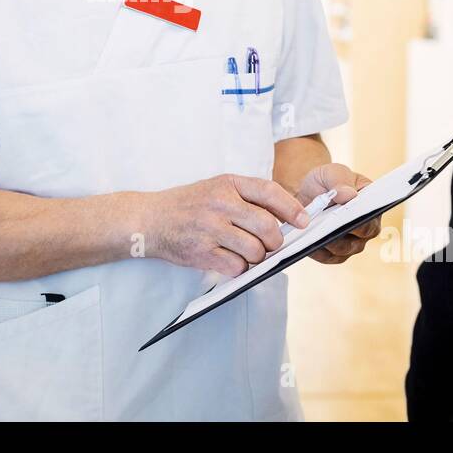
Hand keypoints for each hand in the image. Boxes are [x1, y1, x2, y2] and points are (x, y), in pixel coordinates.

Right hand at [145, 174, 311, 276]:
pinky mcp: (202, 252)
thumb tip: (285, 216)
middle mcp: (220, 203)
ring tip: (246, 252)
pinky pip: (237, 267)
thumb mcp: (217, 188)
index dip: (291, 208)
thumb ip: (247, 197)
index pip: (269, 192)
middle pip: (268, 227)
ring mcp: (211, 228)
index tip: (303, 220)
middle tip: (270, 244)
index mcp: (227, 183)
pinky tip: (229, 260)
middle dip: (275, 241)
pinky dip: (239, 268)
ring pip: (256, 251)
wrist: (149, 220)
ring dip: (257, 257)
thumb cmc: (188, 205)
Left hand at [296, 162, 377, 264]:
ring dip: (327, 242)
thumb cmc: (326, 182)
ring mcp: (350, 244)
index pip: (371, 221)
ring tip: (313, 233)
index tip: (349, 217)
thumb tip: (349, 194)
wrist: (307, 193)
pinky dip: (315, 250)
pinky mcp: (333, 254)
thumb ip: (340, 179)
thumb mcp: (332, 172)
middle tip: (326, 227)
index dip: (361, 221)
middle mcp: (365, 230)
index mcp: (372, 208)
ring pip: (341, 250)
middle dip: (341, 233)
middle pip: (357, 240)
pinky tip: (305, 243)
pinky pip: (325, 256)